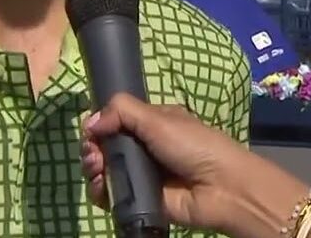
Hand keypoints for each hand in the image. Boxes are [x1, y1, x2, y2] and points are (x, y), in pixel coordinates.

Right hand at [81, 94, 307, 237]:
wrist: (221, 188)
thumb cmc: (194, 145)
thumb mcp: (159, 118)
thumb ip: (122, 111)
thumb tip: (89, 122)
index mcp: (151, 123)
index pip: (114, 121)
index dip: (99, 125)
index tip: (91, 131)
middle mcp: (144, 148)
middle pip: (105, 146)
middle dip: (93, 148)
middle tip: (94, 154)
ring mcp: (141, 175)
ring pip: (104, 171)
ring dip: (94, 169)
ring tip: (98, 170)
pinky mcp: (139, 199)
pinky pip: (112, 195)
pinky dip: (101, 192)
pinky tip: (102, 188)